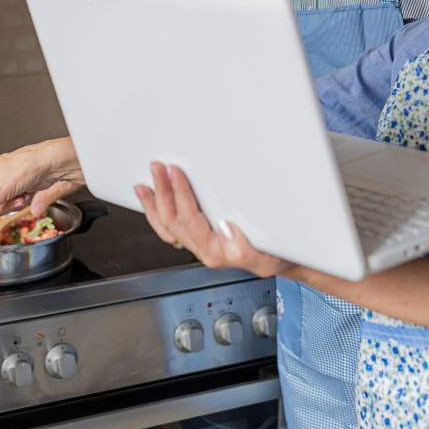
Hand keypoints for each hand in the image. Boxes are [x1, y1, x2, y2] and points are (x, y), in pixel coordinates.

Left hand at [134, 163, 288, 277]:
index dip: (180, 194)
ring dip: (154, 202)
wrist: (282, 260)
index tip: (176, 173)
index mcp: (216, 252)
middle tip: (158, 168)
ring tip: (146, 181)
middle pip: (172, 221)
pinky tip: (151, 199)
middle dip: (163, 192)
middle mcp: (203, 250)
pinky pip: (168, 229)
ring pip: (166, 226)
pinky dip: (155, 213)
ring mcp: (198, 246)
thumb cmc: (276, 254)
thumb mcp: (269, 255)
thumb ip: (246, 248)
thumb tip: (225, 229)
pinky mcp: (197, 240)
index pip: (190, 220)